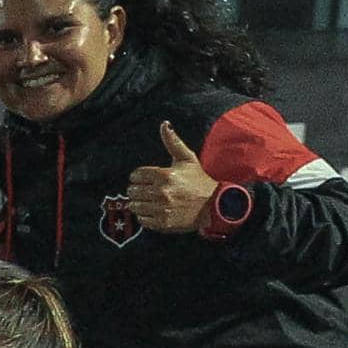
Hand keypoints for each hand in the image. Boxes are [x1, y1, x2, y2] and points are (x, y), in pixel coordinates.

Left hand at [123, 120, 217, 234]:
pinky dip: (145, 216)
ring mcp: (162, 209)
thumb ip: (173, 142)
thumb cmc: (198, 180)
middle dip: (138, 190)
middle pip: (132, 191)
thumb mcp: (187, 159)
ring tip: (151, 201)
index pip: (135, 175)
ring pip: (135, 205)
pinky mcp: (163, 223)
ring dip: (140, 203)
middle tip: (149, 190)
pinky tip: (155, 211)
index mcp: (165, 175)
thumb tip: (164, 124)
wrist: (214, 205)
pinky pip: (142, 220)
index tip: (147, 179)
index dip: (139, 177)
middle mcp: (162, 192)